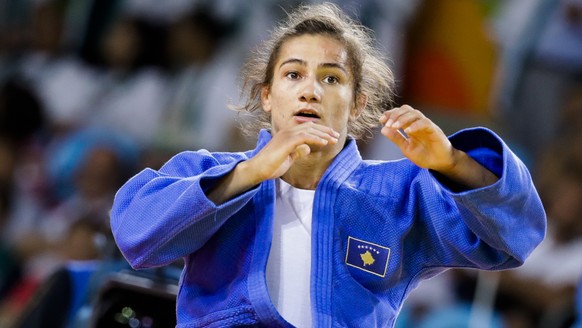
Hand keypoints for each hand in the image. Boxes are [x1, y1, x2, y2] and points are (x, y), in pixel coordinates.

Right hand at [247, 122, 339, 181]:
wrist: (257, 170)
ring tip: (333, 140)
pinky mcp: (286, 142)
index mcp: (287, 134)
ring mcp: (286, 135)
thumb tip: (307, 148)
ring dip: (323, 134)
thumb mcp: (288, 158)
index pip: (307, 128)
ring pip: (309, 130)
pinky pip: (304, 137)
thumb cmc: (271, 166)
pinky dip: (316, 139)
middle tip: (336, 136)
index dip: (320, 131)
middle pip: (310, 126)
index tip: (331, 136)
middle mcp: (287, 131)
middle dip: (325, 131)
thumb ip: (297, 152)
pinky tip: (324, 143)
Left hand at [379, 105, 497, 188]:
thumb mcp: (406, 148)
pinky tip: (407, 131)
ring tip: (394, 127)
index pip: (400, 113)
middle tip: (387, 123)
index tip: (381, 120)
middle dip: (395, 114)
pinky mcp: (435, 130)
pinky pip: (425, 123)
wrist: (440, 164)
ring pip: (415, 114)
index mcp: (410, 126)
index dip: (390, 114)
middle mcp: (418, 123)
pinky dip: (415, 125)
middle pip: (407, 109)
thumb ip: (396, 138)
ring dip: (403, 119)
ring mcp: (427, 126)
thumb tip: (383, 129)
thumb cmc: (424, 155)